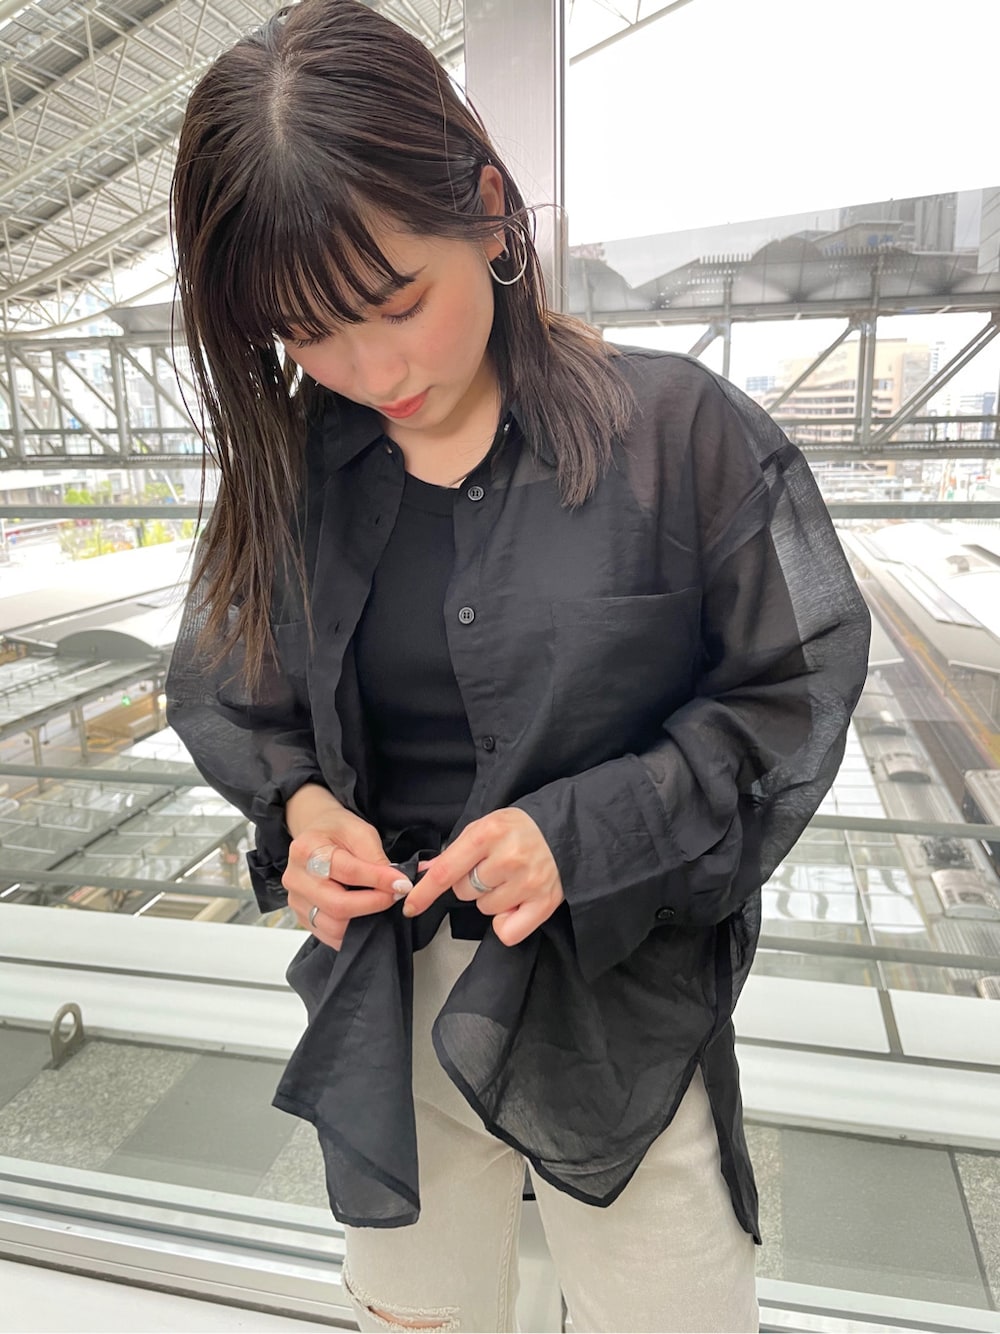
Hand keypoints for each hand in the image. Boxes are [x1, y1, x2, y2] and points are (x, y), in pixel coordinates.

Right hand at [283, 805, 411, 950]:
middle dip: (374, 903)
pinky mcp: (303, 918)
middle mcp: (296, 878)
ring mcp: (297, 901)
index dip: (378, 880)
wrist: (316, 836)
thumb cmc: (336, 832)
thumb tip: (396, 884)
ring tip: (382, 903)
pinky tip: (367, 917)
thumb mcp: (359, 832)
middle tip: (395, 896)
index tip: (402, 883)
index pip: (347, 871)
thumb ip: (375, 858)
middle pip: (337, 905)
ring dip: (365, 920)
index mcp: (307, 850)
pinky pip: (330, 935)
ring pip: (334, 926)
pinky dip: (353, 931)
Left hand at [402, 808, 563, 946]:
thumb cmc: (521, 828)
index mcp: (487, 834)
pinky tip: (518, 902)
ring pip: (485, 909)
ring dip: (492, 899)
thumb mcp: (485, 826)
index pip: (445, 871)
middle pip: (464, 892)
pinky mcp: (545, 902)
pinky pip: (507, 931)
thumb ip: (455, 851)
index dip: (424, 893)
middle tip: (493, 868)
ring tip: (511, 879)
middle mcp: (507, 858)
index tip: (410, 906)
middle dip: (471, 884)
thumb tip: (423, 873)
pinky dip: (507, 923)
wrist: (568, 829)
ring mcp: (527, 882)